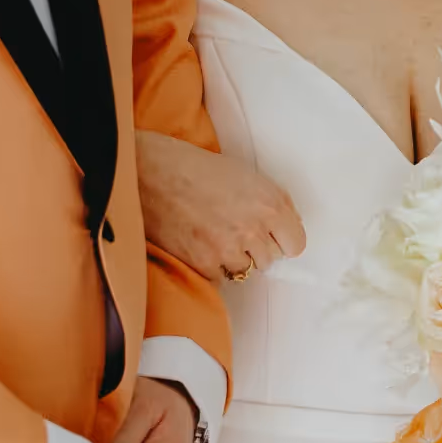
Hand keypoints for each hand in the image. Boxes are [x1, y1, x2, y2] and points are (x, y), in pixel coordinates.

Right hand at [136, 130, 304, 280]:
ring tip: (210, 233)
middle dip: (254, 247)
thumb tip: (282, 226)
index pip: (296, 243)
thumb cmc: (188, 165)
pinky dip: (208, 265)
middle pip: (270, 259)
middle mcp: (253, 228)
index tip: (271, 236)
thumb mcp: (240, 173)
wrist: (146, 172)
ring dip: (231, 257)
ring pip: (244, 270)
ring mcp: (228, 249)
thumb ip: (266, 201)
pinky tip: (194, 241)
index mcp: (268, 201)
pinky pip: (218, 277)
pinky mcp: (204, 265)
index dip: (282, 239)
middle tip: (229, 227)